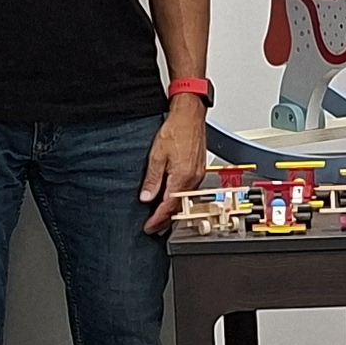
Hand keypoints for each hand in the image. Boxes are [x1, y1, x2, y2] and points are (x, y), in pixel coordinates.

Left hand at [139, 97, 210, 229]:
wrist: (190, 116)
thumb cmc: (176, 130)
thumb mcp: (157, 155)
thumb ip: (152, 179)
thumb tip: (146, 197)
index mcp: (182, 177)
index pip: (168, 206)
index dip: (157, 219)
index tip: (148, 227)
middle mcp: (193, 179)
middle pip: (178, 208)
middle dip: (165, 220)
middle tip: (153, 229)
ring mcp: (198, 176)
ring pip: (184, 201)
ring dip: (172, 211)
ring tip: (161, 219)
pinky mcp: (199, 171)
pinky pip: (189, 192)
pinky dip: (179, 200)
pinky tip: (172, 200)